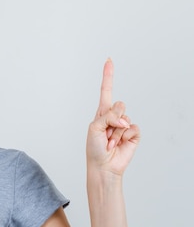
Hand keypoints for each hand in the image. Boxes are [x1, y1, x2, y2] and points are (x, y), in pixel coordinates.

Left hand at [86, 59, 140, 177]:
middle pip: (118, 104)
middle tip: (105, 133)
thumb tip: (124, 118)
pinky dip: (125, 136)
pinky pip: (133, 127)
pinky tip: (119, 144)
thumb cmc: (94, 148)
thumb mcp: (94, 127)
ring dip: (116, 131)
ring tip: (110, 141)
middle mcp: (113, 117)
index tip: (109, 60)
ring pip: (125, 116)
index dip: (108, 76)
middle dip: (112, 118)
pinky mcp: (133, 134)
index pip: (106, 91)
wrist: (103, 166)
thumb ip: (107, 116)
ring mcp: (124, 125)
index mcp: (101, 113)